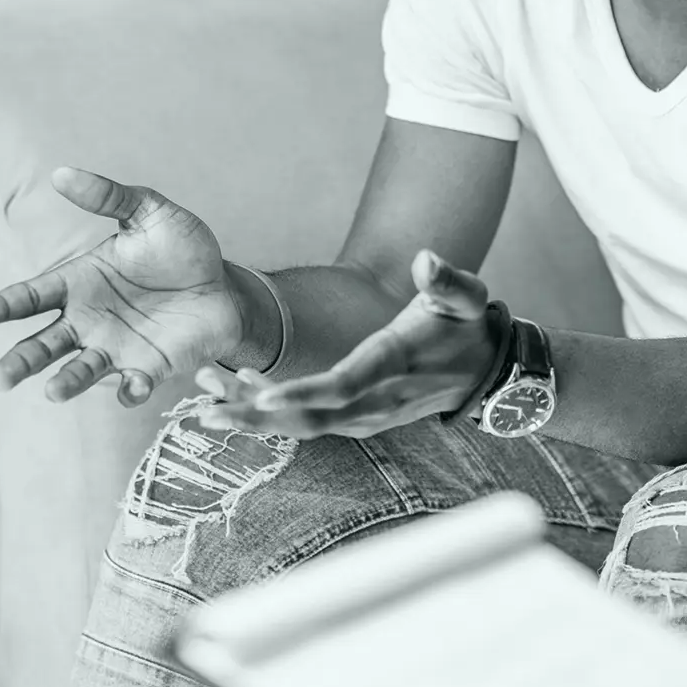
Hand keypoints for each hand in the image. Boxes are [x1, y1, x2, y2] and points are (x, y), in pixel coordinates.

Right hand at [0, 167, 239, 406]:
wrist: (226, 285)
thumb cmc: (182, 250)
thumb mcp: (149, 213)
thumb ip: (109, 198)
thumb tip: (62, 174)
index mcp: (79, 282)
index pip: (31, 296)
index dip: (2, 306)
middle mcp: (88, 321)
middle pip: (44, 343)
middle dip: (20, 360)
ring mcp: (116, 347)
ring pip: (80, 370)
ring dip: (66, 382)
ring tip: (52, 392)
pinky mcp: (149, 368)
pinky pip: (133, 385)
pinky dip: (129, 390)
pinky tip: (132, 387)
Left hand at [194, 249, 499, 440]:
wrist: (484, 370)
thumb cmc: (467, 327)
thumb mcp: (467, 296)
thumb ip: (446, 279)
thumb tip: (426, 260)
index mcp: (396, 363)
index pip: (346, 385)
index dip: (305, 393)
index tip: (262, 397)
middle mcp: (378, 401)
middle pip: (312, 420)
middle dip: (256, 418)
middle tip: (204, 412)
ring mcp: (367, 417)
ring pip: (303, 427)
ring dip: (253, 416)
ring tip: (202, 399)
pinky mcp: (358, 421)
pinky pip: (309, 424)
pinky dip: (270, 414)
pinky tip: (235, 392)